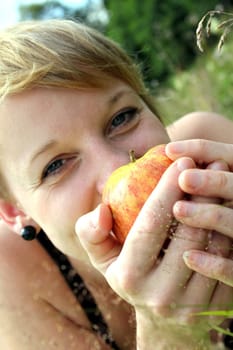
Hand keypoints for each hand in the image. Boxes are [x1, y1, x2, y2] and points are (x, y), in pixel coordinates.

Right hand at [75, 157, 230, 346]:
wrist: (162, 320)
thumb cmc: (131, 275)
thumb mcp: (103, 257)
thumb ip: (91, 232)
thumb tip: (102, 210)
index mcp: (129, 277)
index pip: (151, 225)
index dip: (168, 190)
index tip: (182, 161)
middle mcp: (160, 295)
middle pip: (188, 235)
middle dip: (202, 193)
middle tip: (212, 164)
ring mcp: (191, 305)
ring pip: (214, 248)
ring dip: (221, 209)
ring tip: (224, 179)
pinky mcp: (216, 308)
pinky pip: (228, 262)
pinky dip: (230, 231)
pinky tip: (229, 207)